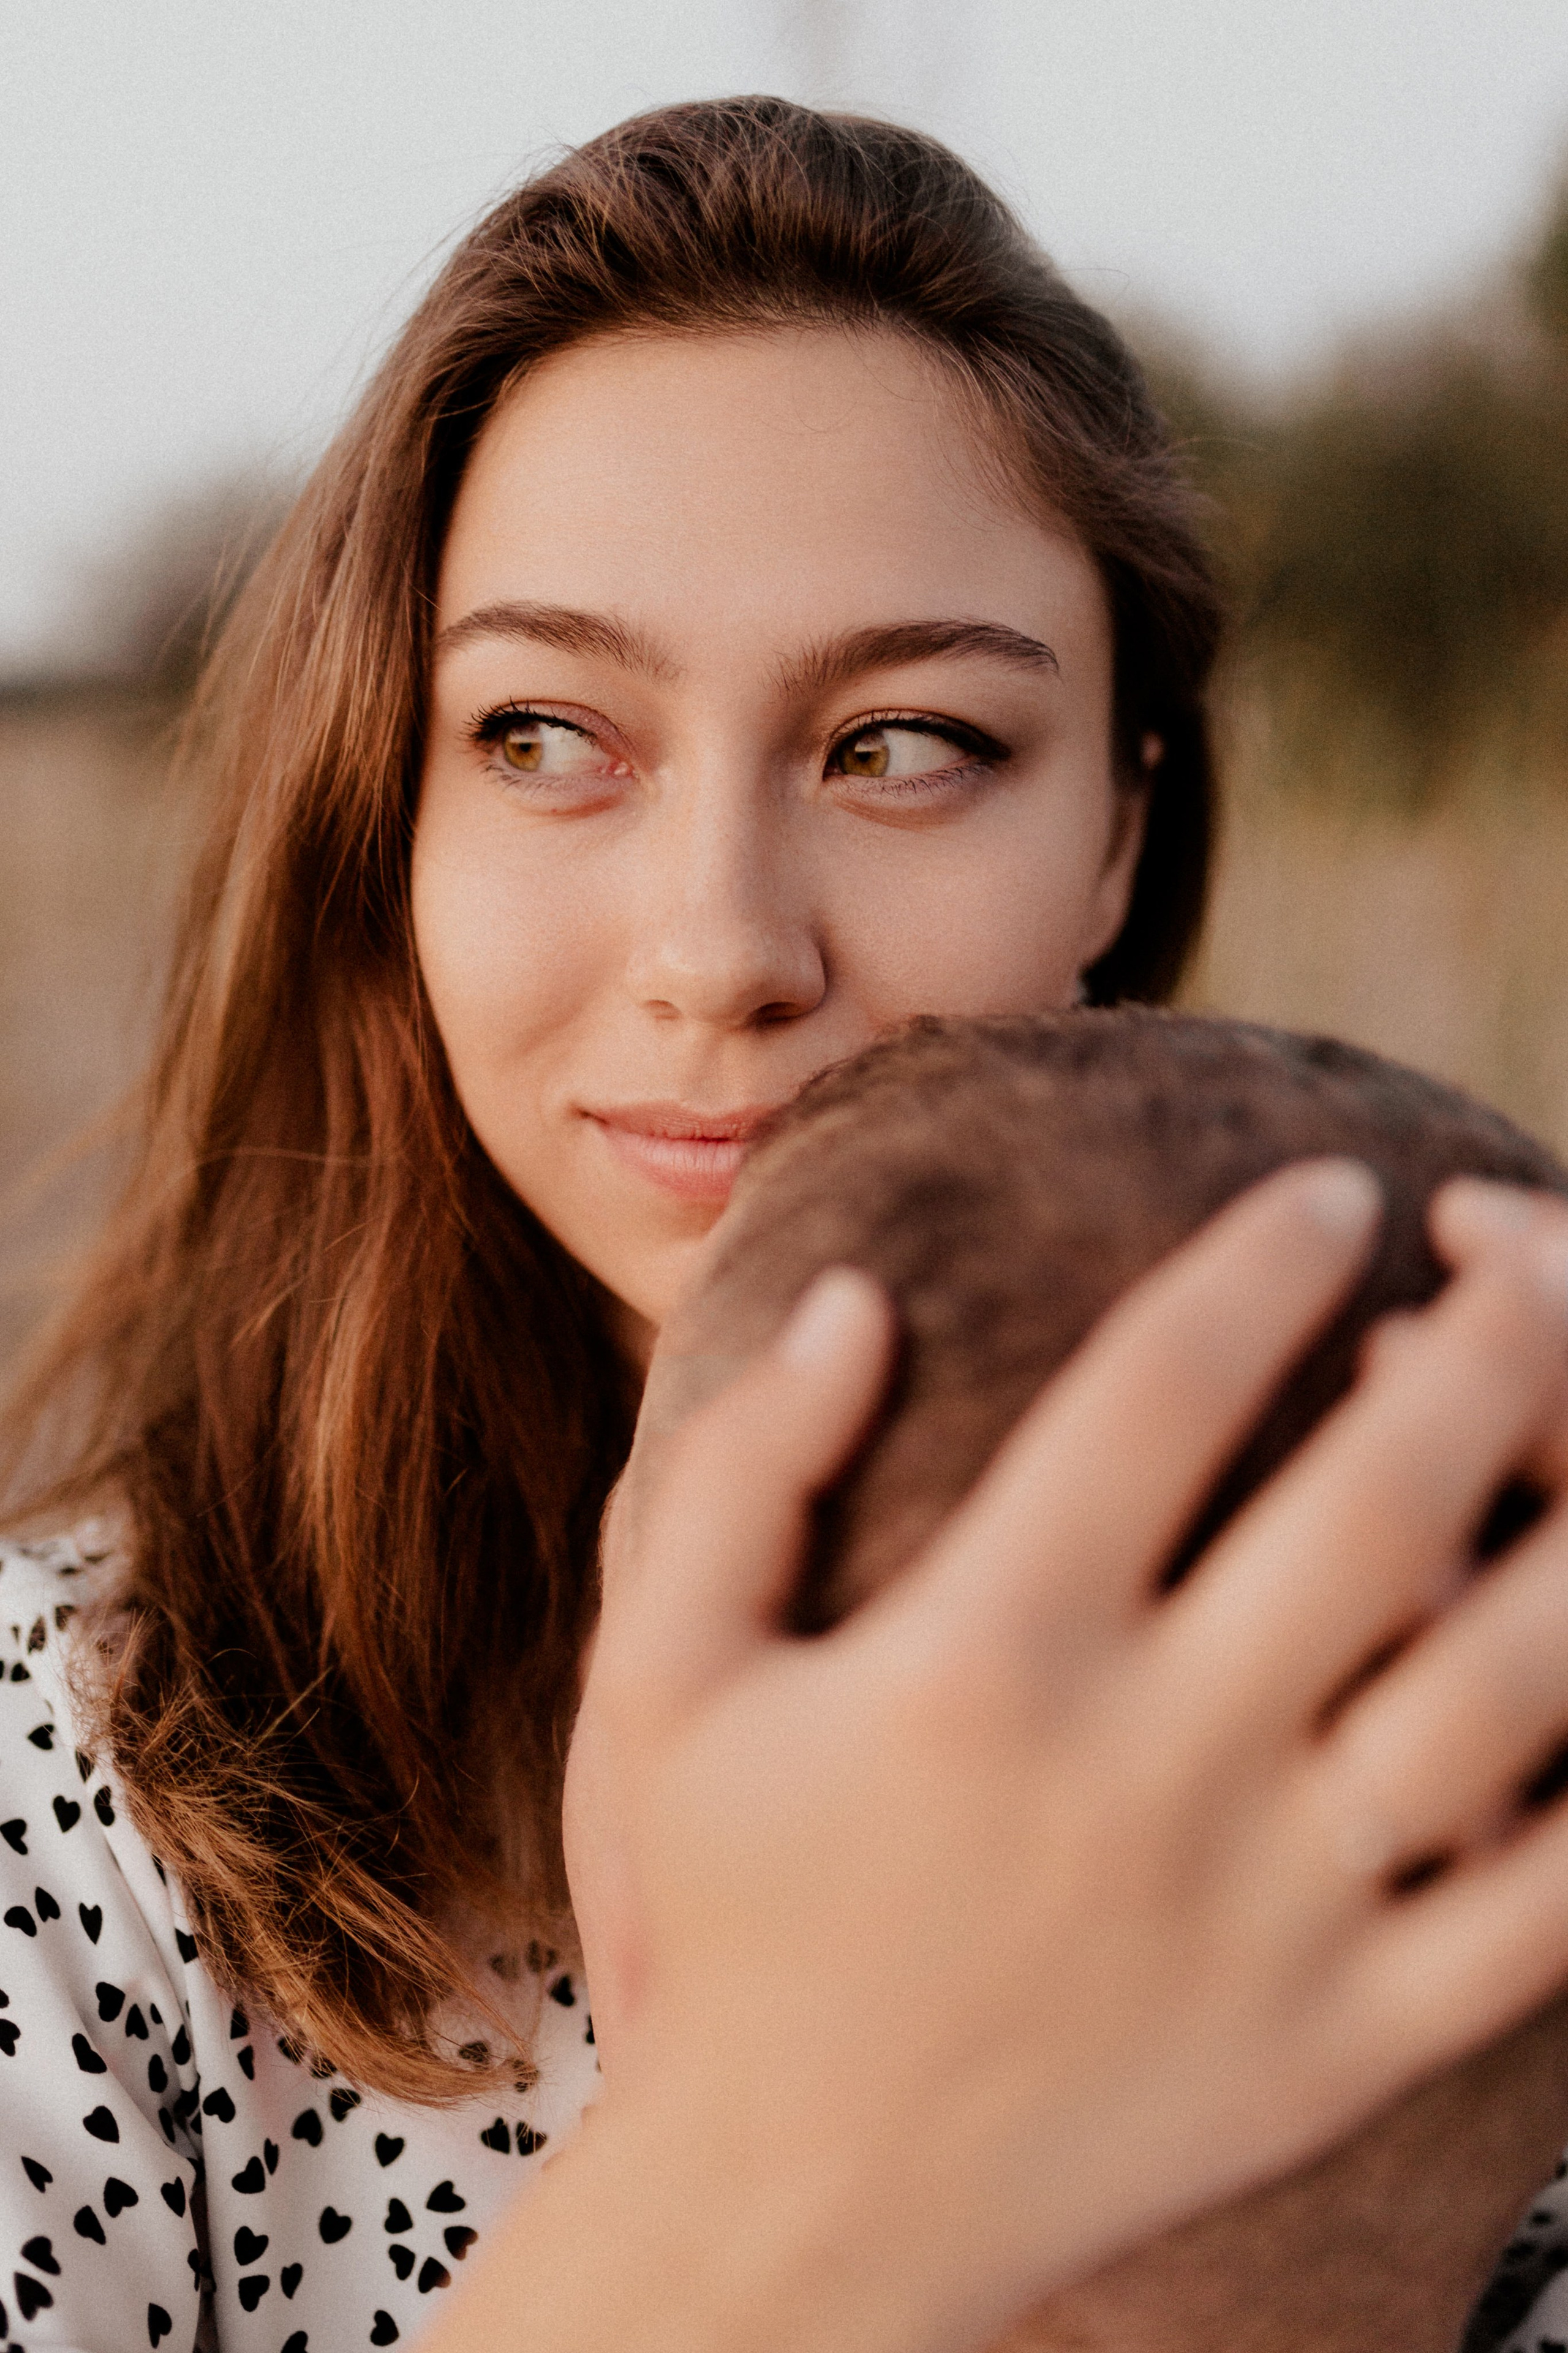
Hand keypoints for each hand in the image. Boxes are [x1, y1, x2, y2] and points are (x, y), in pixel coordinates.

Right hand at [562, 1162, 1567, 2352]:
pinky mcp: (1344, 2041)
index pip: (1169, 1385)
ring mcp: (1271, 1912)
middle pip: (1388, 1493)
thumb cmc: (731, 1924)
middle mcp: (1153, 1766)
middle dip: (1489, 1331)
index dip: (1270, 1258)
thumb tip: (849, 1300)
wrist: (793, 2223)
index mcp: (987, 1657)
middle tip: (1508, 1249)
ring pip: (1514, 1678)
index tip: (1331, 1193)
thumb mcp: (663, 1684)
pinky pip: (1548, 1899)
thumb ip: (741, 1472)